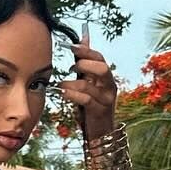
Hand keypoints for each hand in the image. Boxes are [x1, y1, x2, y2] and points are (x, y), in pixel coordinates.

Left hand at [60, 23, 117, 140]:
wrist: (100, 133)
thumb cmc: (92, 106)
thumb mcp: (89, 81)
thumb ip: (86, 62)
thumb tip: (84, 37)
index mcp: (106, 77)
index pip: (99, 57)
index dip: (86, 50)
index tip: (71, 46)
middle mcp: (109, 86)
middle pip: (102, 67)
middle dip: (85, 64)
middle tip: (72, 67)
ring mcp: (106, 99)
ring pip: (91, 84)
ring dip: (74, 82)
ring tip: (61, 83)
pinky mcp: (99, 111)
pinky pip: (86, 100)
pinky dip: (73, 95)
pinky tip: (63, 93)